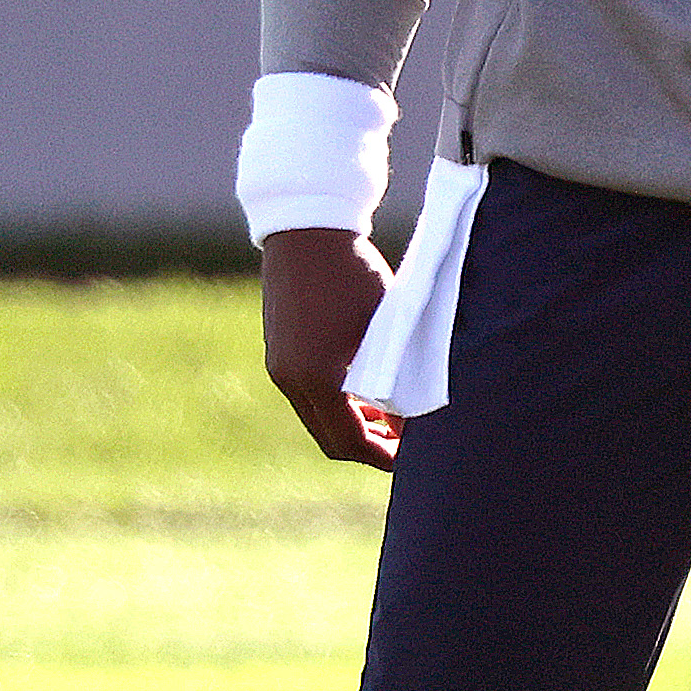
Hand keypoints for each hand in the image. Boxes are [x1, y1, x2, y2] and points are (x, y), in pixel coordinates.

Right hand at [261, 225, 401, 469]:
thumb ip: (398, 377)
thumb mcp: (386, 328)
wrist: (307, 230)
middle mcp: (289, 379)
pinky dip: (335, 405)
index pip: (350, 442)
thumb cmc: (355, 274)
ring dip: (352, 425)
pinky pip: (307, 396)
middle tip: (404, 446)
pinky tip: (365, 392)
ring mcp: (279, 367)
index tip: (412, 459)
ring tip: (390, 419)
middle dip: (369, 448)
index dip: (383, 456)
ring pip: (317, 419)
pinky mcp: (277, 353)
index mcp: (316, 378)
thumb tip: (413, 420)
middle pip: (330, 440)